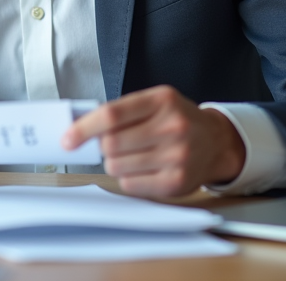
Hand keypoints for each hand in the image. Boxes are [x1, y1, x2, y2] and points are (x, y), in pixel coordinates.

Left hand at [61, 85, 246, 197]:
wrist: (217, 142)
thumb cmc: (178, 119)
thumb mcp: (156, 101)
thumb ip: (122, 111)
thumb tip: (81, 128)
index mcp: (162, 100)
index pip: (112, 115)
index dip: (84, 128)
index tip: (68, 138)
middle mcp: (172, 127)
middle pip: (111, 144)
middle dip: (103, 147)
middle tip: (112, 144)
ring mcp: (177, 156)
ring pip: (117, 167)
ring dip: (115, 163)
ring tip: (132, 155)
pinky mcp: (176, 182)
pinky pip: (131, 185)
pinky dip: (128, 178)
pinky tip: (143, 168)